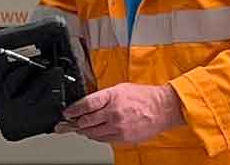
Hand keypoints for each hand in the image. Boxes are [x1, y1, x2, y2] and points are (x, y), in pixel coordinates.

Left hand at [58, 81, 185, 143]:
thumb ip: (103, 96)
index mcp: (112, 97)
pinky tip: (94, 132)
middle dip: (75, 122)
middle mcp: (113, 113)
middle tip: (68, 122)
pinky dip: (96, 136)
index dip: (73, 109)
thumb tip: (88, 103)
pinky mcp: (123, 138)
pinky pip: (103, 139)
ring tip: (80, 127)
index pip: (86, 104)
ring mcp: (118, 127)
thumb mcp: (121, 88)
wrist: (162, 109)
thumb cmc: (144, 97)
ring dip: (84, 130)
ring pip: (93, 133)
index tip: (67, 112)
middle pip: (86, 121)